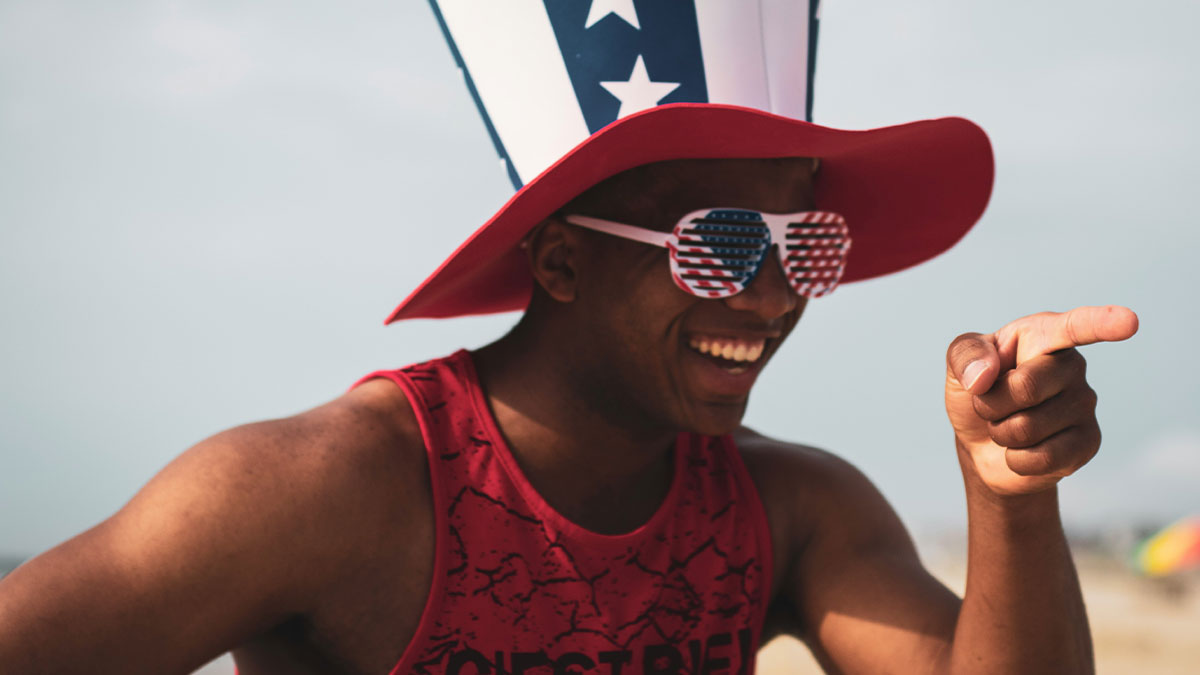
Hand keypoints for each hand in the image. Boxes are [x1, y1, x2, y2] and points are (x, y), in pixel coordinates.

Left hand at [944, 306, 1138, 495]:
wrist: (982, 445)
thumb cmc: (977, 392)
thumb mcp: (958, 365)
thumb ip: (964, 355)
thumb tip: (985, 374)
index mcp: (1043, 335)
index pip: (1073, 327)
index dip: (1101, 323)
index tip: (1129, 322)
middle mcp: (1071, 366)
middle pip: (1024, 387)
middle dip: (989, 404)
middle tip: (989, 404)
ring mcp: (1084, 403)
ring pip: (1027, 428)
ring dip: (1001, 433)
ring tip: (1007, 425)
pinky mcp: (1088, 442)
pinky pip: (1043, 457)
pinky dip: (1016, 459)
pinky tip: (1021, 451)